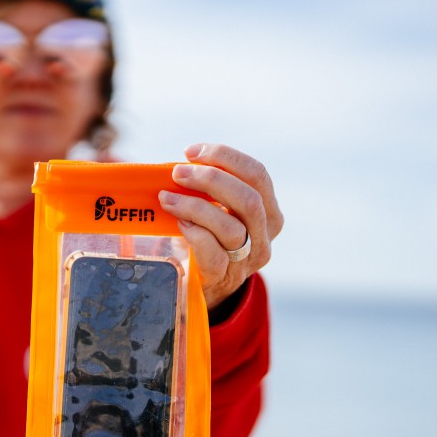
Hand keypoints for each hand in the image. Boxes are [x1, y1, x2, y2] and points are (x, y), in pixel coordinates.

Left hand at [158, 143, 283, 309]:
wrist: (200, 285)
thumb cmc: (204, 237)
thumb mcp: (217, 210)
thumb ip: (210, 188)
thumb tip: (183, 162)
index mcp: (268, 213)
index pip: (258, 175)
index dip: (225, 157)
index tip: (192, 152)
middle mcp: (264, 237)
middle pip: (249, 199)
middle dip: (211, 179)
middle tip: (178, 173)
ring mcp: (246, 261)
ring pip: (231, 227)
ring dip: (195, 206)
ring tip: (167, 198)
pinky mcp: (223, 278)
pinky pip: (213, 253)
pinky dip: (194, 233)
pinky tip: (179, 224)